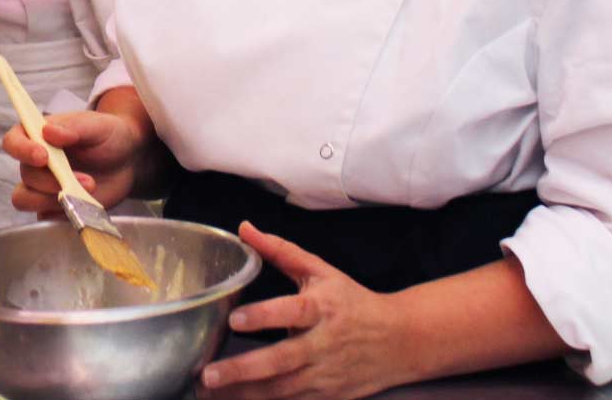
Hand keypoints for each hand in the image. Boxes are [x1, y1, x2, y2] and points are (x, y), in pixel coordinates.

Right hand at [4, 108, 145, 212]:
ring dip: (52, 200)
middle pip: (25, 175)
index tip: (43, 157)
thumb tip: (48, 131)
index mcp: (38, 136)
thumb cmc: (107, 136)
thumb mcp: (97, 125)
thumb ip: (73, 127)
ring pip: (26, 200)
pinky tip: (84, 207)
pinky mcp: (54, 208)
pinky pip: (46, 217)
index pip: (13, 142)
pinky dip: (63, 215)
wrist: (126, 160)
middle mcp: (35, 163)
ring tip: (84, 195)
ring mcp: (43, 187)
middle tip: (86, 181)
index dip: (22, 150)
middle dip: (52, 181)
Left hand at [199, 223, 407, 399]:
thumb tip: (244, 228)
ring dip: (245, 393)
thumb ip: (280, 251)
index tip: (235, 319)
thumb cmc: (354, 302)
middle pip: (282, 359)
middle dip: (244, 369)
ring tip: (211, 391)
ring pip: (283, 389)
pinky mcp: (328, 396)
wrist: (402, 340)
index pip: (291, 311)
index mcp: (321, 308)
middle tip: (209, 374)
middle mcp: (323, 344)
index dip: (263, 316)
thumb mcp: (321, 271)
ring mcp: (326, 375)